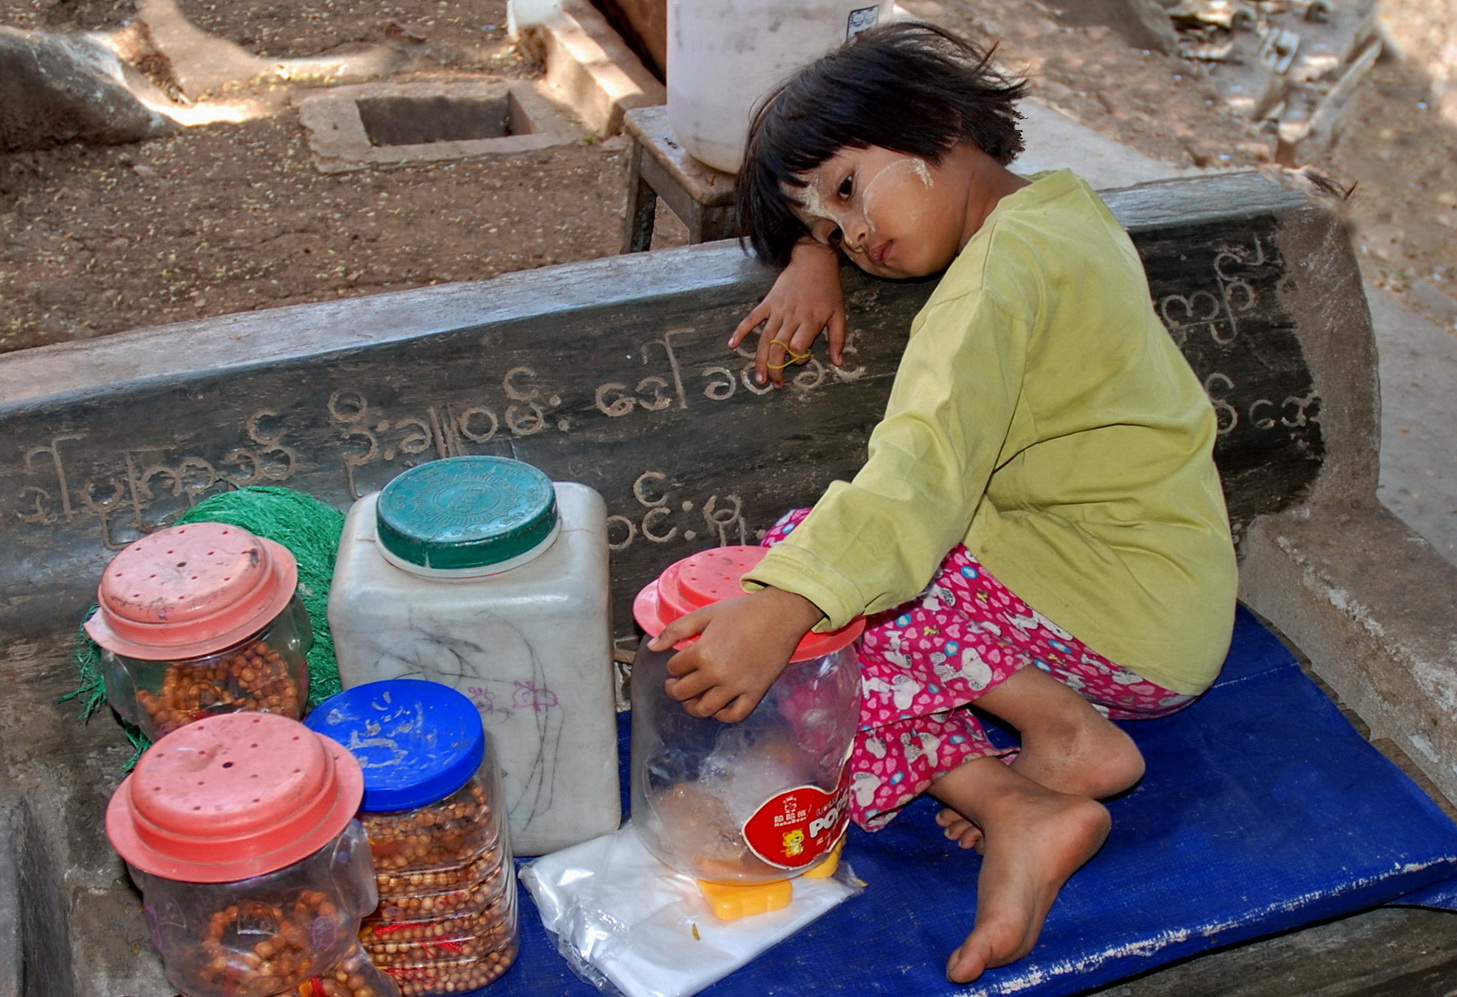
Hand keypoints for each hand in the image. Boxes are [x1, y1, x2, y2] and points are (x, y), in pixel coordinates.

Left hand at [650, 587, 823, 721]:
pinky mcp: (755, 693)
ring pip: (705, 709)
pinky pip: (735, 715)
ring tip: (692, 699)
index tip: (678, 662)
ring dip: (693, 707)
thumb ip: (676, 630)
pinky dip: (723, 716)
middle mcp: (716, 674)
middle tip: (676, 685)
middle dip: (675, 689)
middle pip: (684, 692)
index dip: (673, 666)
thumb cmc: (743, 611)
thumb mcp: (705, 614)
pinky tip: (718, 708)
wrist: (780, 614)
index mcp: (701, 653)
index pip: (674, 669)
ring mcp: (736, 687)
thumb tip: (652, 646)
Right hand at [730, 239, 846, 387]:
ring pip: (765, 339)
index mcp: (810, 321)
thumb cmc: (828, 289)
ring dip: (760, 360)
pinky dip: (741, 331)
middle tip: (774, 384)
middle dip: (776, 369)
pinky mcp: (767, 303)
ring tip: (759, 378)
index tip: (801, 360)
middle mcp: (792, 318)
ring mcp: (777, 310)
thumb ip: (838, 339)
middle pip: (779, 348)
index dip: (798, 358)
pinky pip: (752, 318)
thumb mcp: (839, 314)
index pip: (798, 347)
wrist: (813, 261)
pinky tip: (732, 344)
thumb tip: (838, 363)